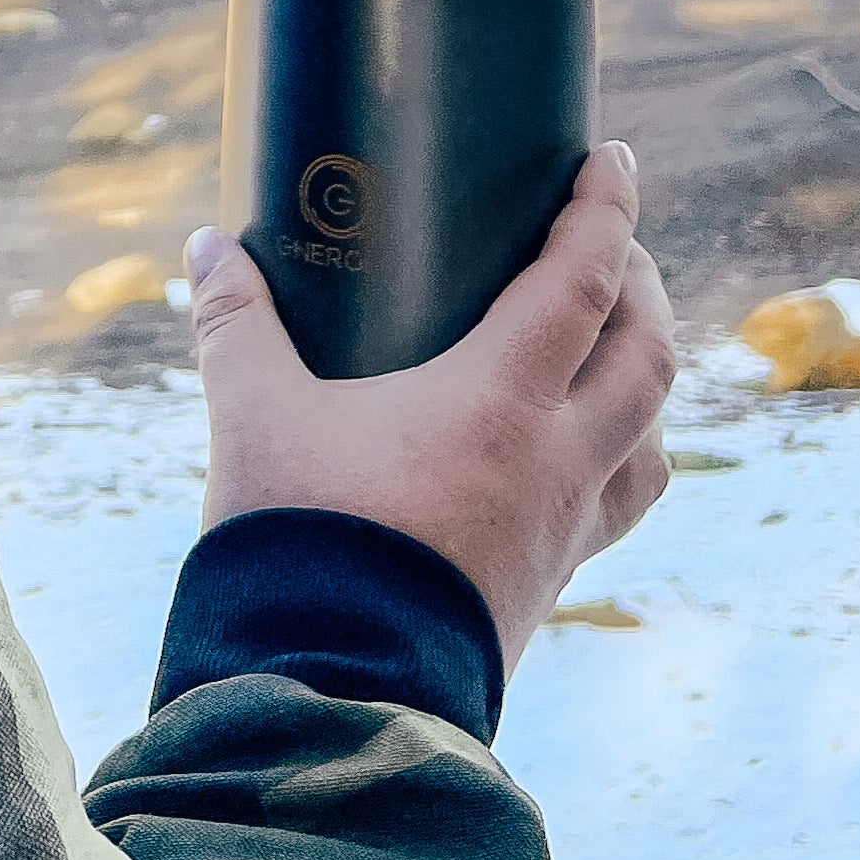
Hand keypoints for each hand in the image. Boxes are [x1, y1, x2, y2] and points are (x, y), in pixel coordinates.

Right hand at [186, 140, 675, 668]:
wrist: (327, 699)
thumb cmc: (298, 545)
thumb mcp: (253, 417)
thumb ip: (233, 324)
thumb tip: (208, 246)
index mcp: (500, 403)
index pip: (584, 282)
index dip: (606, 212)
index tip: (614, 159)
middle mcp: (555, 463)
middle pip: (647, 357)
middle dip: (642, 288)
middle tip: (610, 248)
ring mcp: (561, 532)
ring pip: (651, 442)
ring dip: (646, 381)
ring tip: (613, 348)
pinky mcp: (547, 587)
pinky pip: (616, 508)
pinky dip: (619, 460)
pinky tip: (574, 455)